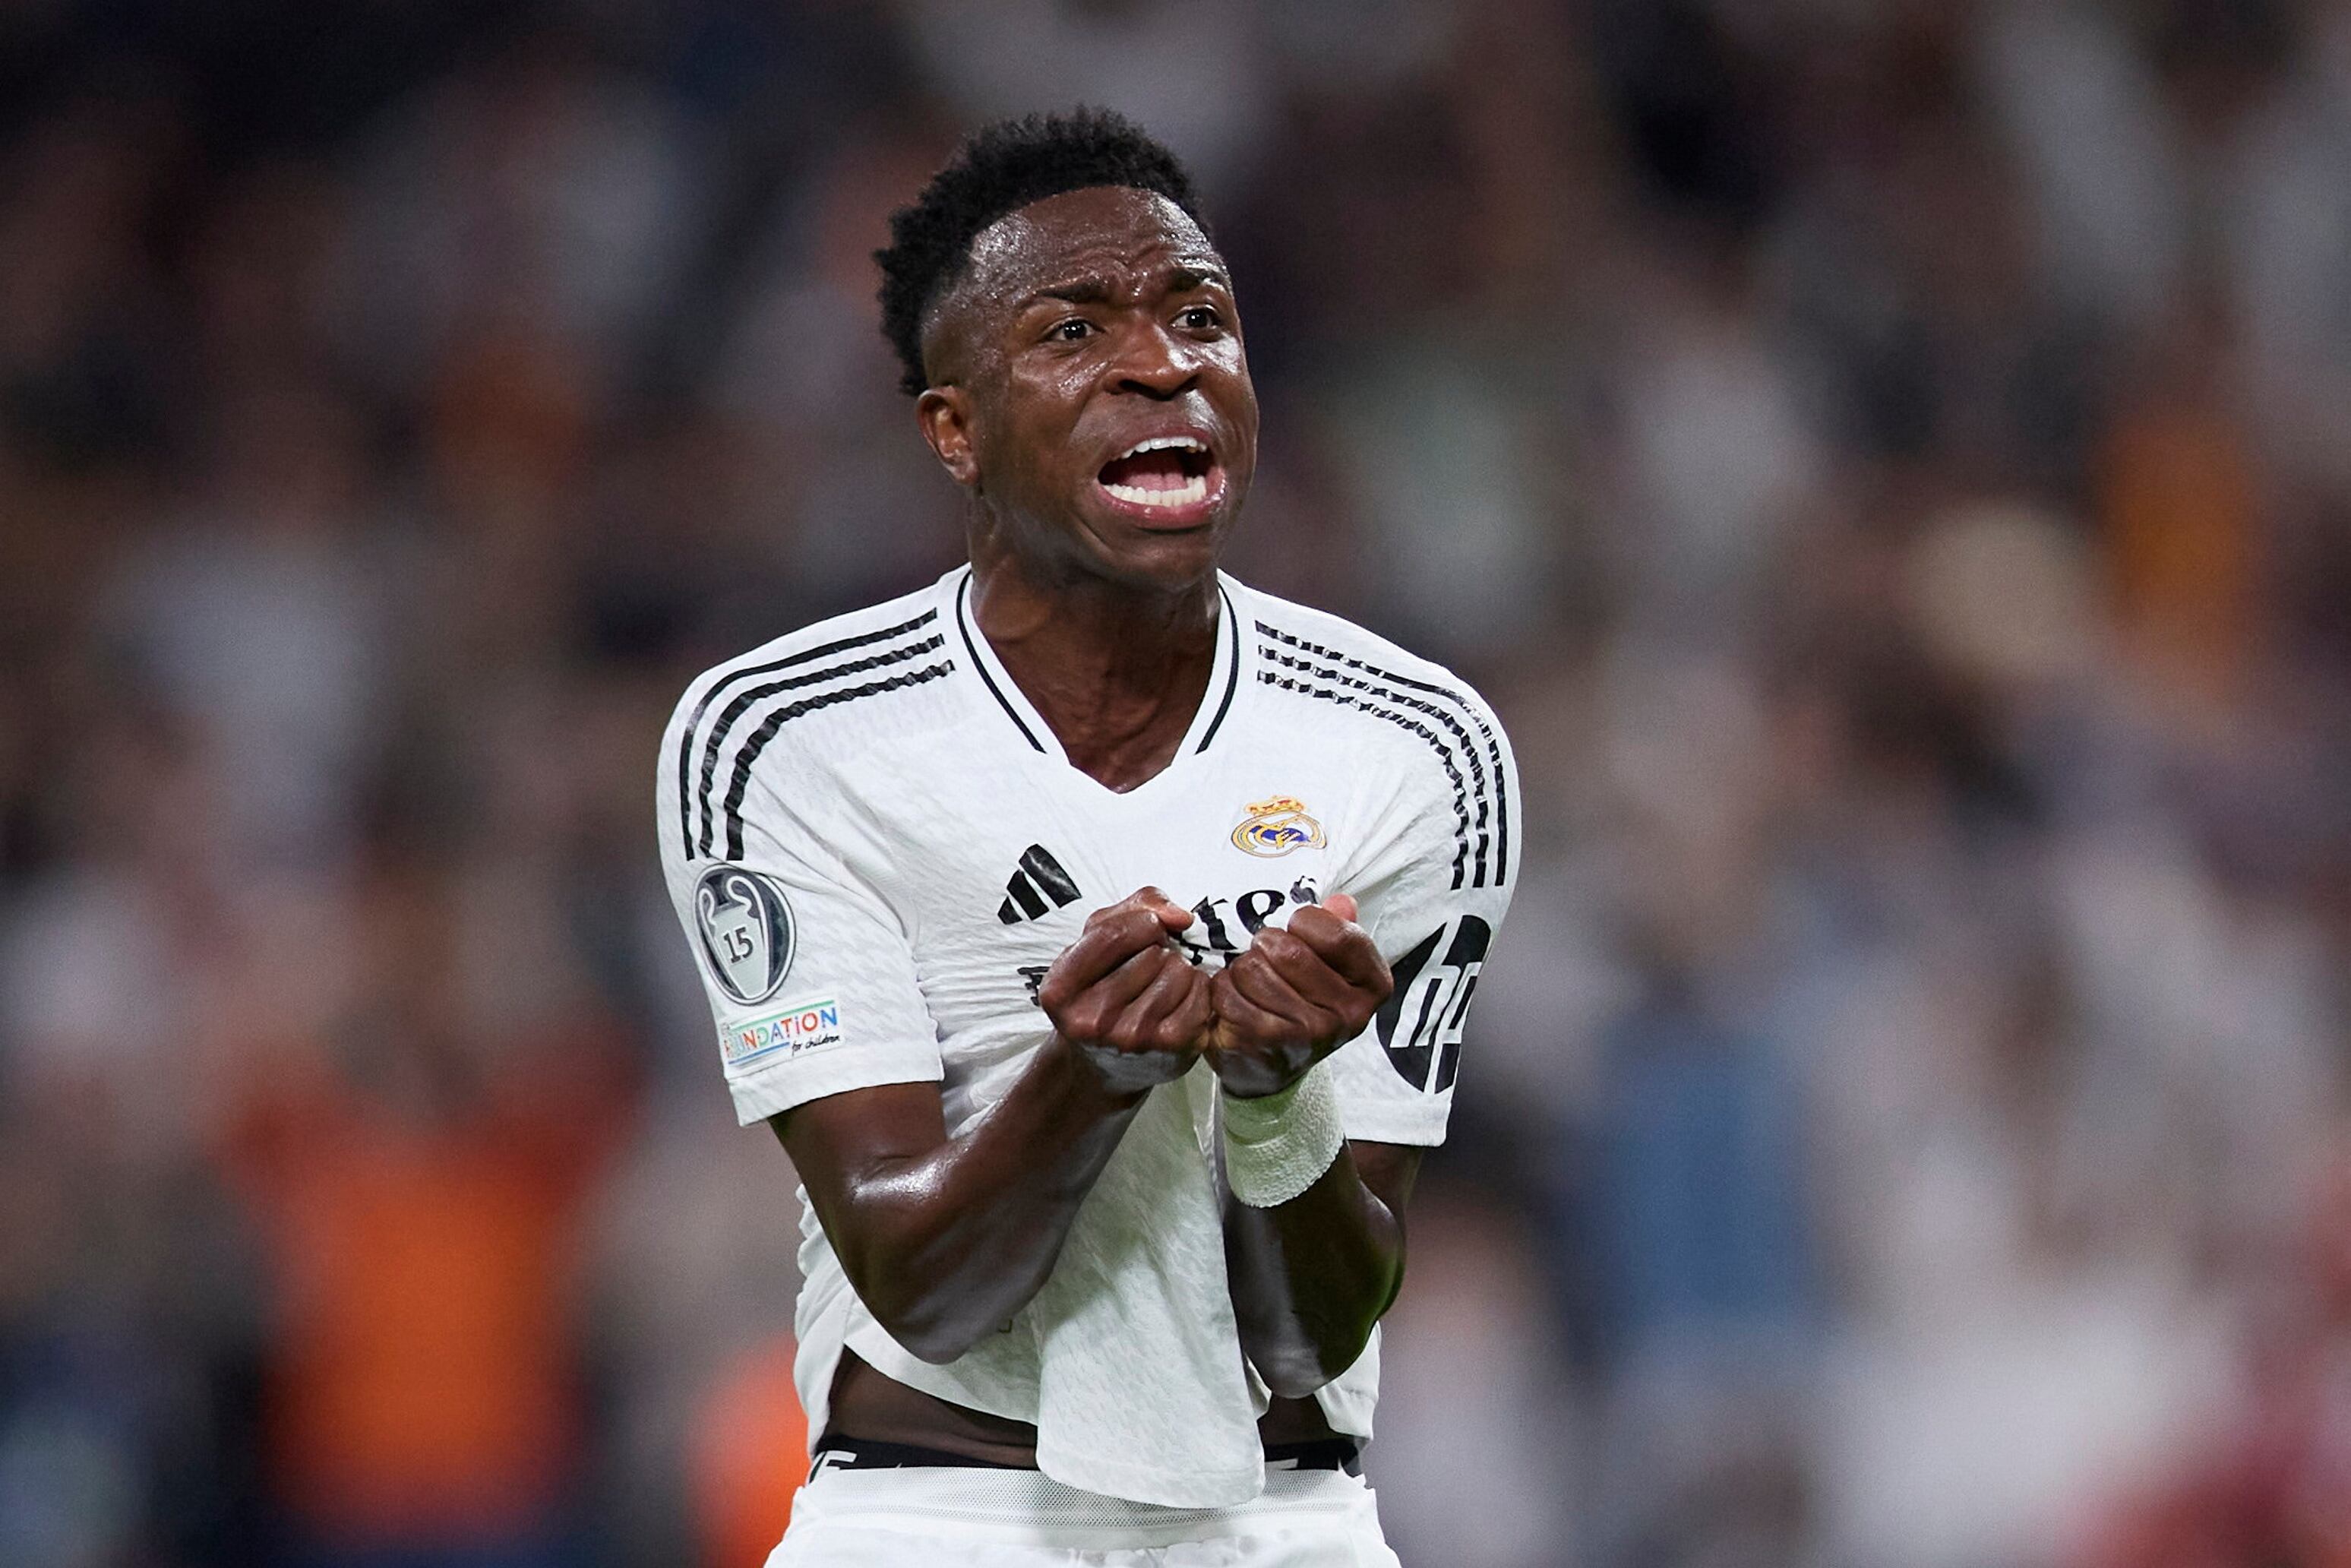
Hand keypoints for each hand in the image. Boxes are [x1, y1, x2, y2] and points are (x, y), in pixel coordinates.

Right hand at [1037, 887, 1213, 1096]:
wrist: (1107, 1063)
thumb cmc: (1101, 988)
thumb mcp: (1096, 941)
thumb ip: (1135, 907)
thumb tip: (1181, 917)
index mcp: (1060, 990)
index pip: (1112, 934)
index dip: (1142, 921)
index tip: (1148, 927)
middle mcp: (1091, 1020)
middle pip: (1153, 953)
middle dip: (1158, 950)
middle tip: (1148, 967)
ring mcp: (1131, 1039)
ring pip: (1179, 971)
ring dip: (1178, 969)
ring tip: (1162, 984)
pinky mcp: (1170, 1050)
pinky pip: (1200, 994)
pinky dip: (1197, 988)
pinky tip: (1180, 999)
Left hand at [1206, 894, 1391, 1099]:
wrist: (1277, 1067)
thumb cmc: (1307, 1002)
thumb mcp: (1335, 966)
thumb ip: (1339, 929)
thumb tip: (1340, 902)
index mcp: (1373, 987)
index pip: (1338, 935)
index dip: (1306, 923)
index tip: (1299, 931)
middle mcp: (1347, 1016)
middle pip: (1287, 950)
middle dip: (1267, 945)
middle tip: (1268, 959)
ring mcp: (1305, 1035)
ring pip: (1251, 969)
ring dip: (1242, 968)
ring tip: (1253, 983)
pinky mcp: (1261, 1044)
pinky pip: (1226, 992)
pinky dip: (1222, 989)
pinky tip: (1234, 1001)